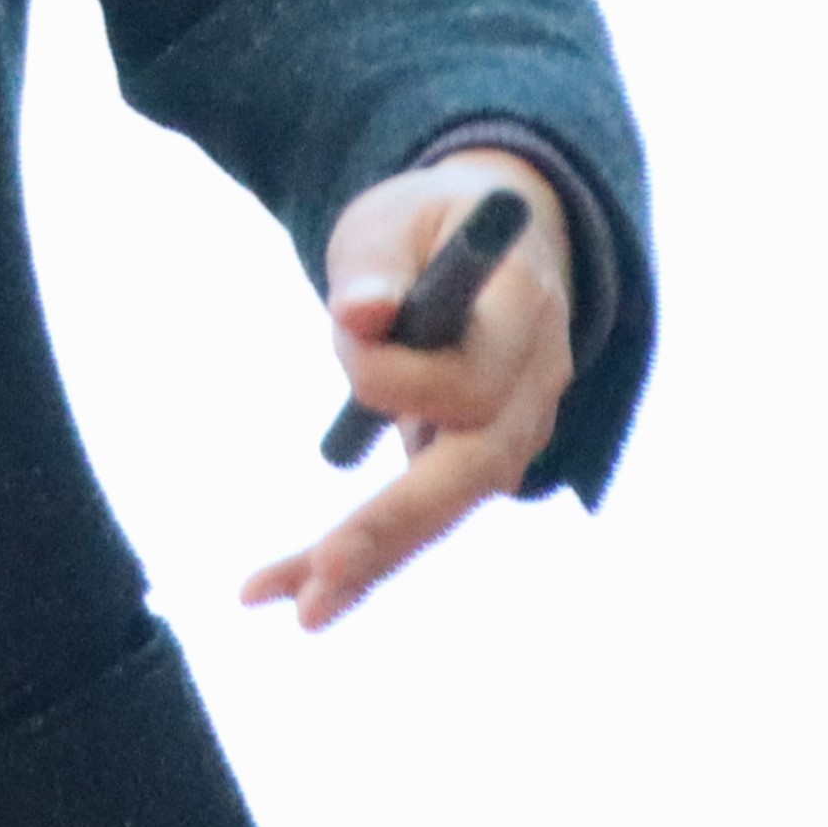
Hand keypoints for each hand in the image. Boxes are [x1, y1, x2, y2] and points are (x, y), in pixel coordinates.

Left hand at [245, 146, 575, 630]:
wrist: (492, 239)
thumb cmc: (430, 226)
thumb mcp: (394, 220)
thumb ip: (376, 266)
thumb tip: (359, 320)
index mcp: (527, 313)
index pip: (469, 380)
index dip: (394, 374)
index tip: (348, 329)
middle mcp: (536, 387)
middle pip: (471, 475)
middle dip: (393, 528)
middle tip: (321, 579)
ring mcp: (515, 433)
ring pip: (444, 512)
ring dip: (367, 562)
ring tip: (291, 606)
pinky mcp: (477, 464)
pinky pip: (421, 515)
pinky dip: (361, 552)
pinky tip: (293, 589)